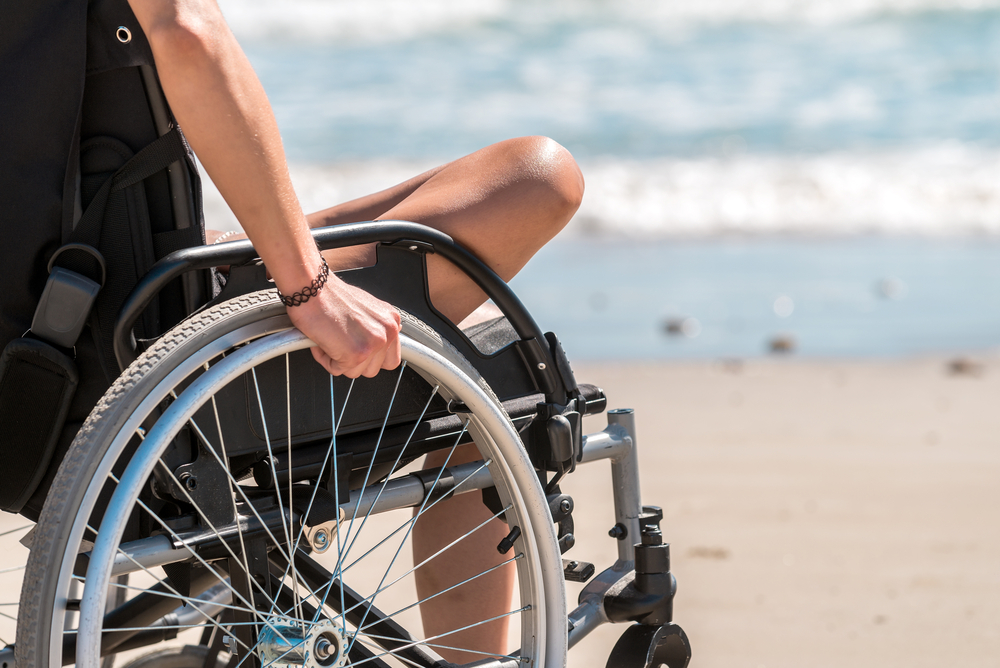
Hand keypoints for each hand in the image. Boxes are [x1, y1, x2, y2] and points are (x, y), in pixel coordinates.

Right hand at [286, 274, 401, 377]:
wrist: (312, 288)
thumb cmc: (331, 296)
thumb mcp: (366, 309)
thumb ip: (375, 327)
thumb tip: (375, 344)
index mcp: (391, 321)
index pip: (390, 358)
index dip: (370, 359)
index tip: (357, 351)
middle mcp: (387, 333)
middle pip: (373, 369)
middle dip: (353, 361)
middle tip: (339, 342)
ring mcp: (373, 345)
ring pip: (356, 372)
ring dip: (339, 360)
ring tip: (330, 338)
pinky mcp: (355, 355)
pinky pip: (337, 370)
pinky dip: (325, 359)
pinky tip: (322, 341)